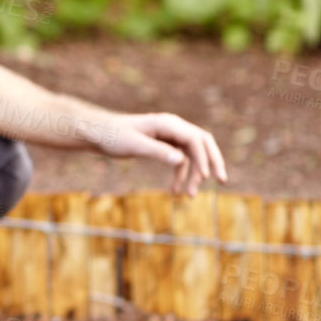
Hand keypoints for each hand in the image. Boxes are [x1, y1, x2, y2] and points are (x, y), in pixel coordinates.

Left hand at [81, 111, 228, 196]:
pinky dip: (180, 174)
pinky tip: (174, 192)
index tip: (205, 177)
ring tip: (190, 196)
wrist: (98, 133)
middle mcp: (173, 127)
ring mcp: (169, 135)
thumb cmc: (113, 137)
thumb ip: (157, 152)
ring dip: (194, 174)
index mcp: (168, 123)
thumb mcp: (134, 146)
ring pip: (192, 154)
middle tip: (222, 180)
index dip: (204, 157)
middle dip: (212, 162)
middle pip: (202, 143)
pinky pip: (179, 159)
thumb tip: (181, 160)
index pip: (195, 139)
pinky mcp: (163, 145)